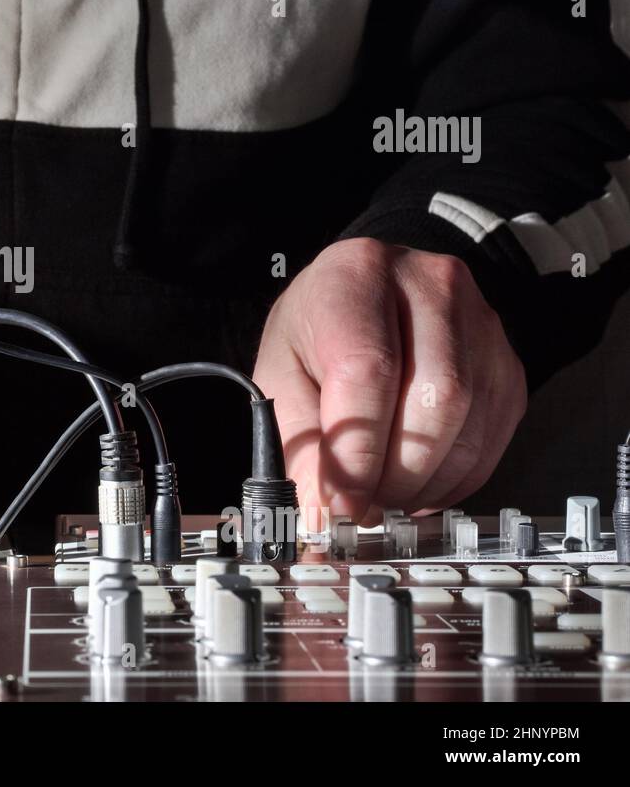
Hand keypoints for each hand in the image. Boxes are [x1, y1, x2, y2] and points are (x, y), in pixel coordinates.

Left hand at [252, 238, 525, 526]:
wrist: (371, 294)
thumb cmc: (319, 331)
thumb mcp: (279, 370)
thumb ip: (294, 437)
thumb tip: (318, 511)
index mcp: (356, 276)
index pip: (368, 370)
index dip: (357, 452)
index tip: (341, 505)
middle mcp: (429, 286)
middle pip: (433, 401)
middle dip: (394, 475)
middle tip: (362, 507)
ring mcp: (480, 323)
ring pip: (468, 428)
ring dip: (422, 484)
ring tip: (383, 495)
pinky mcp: (507, 364)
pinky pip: (491, 442)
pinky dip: (452, 480)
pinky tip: (417, 482)